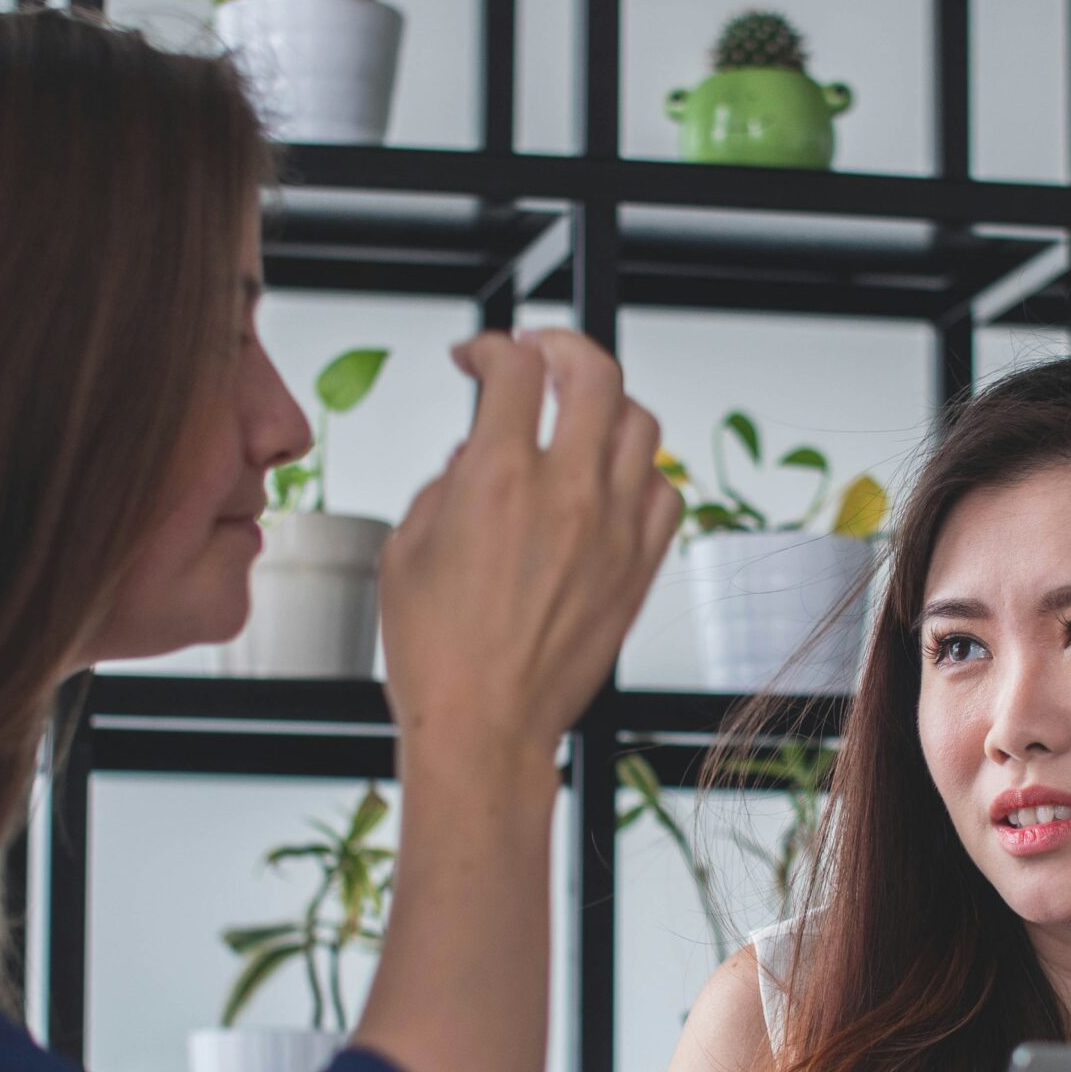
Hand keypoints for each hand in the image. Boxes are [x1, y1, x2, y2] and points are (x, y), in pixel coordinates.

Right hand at [380, 329, 679, 769]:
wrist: (486, 727)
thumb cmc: (437, 653)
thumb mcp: (406, 550)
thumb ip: (443, 484)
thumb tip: (472, 455)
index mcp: (497, 479)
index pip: (512, 370)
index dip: (491, 347)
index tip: (479, 355)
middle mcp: (566, 493)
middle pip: (595, 372)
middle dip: (562, 344)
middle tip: (539, 352)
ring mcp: (613, 528)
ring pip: (641, 424)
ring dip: (608, 403)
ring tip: (580, 410)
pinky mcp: (640, 566)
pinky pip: (665, 491)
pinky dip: (641, 472)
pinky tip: (613, 480)